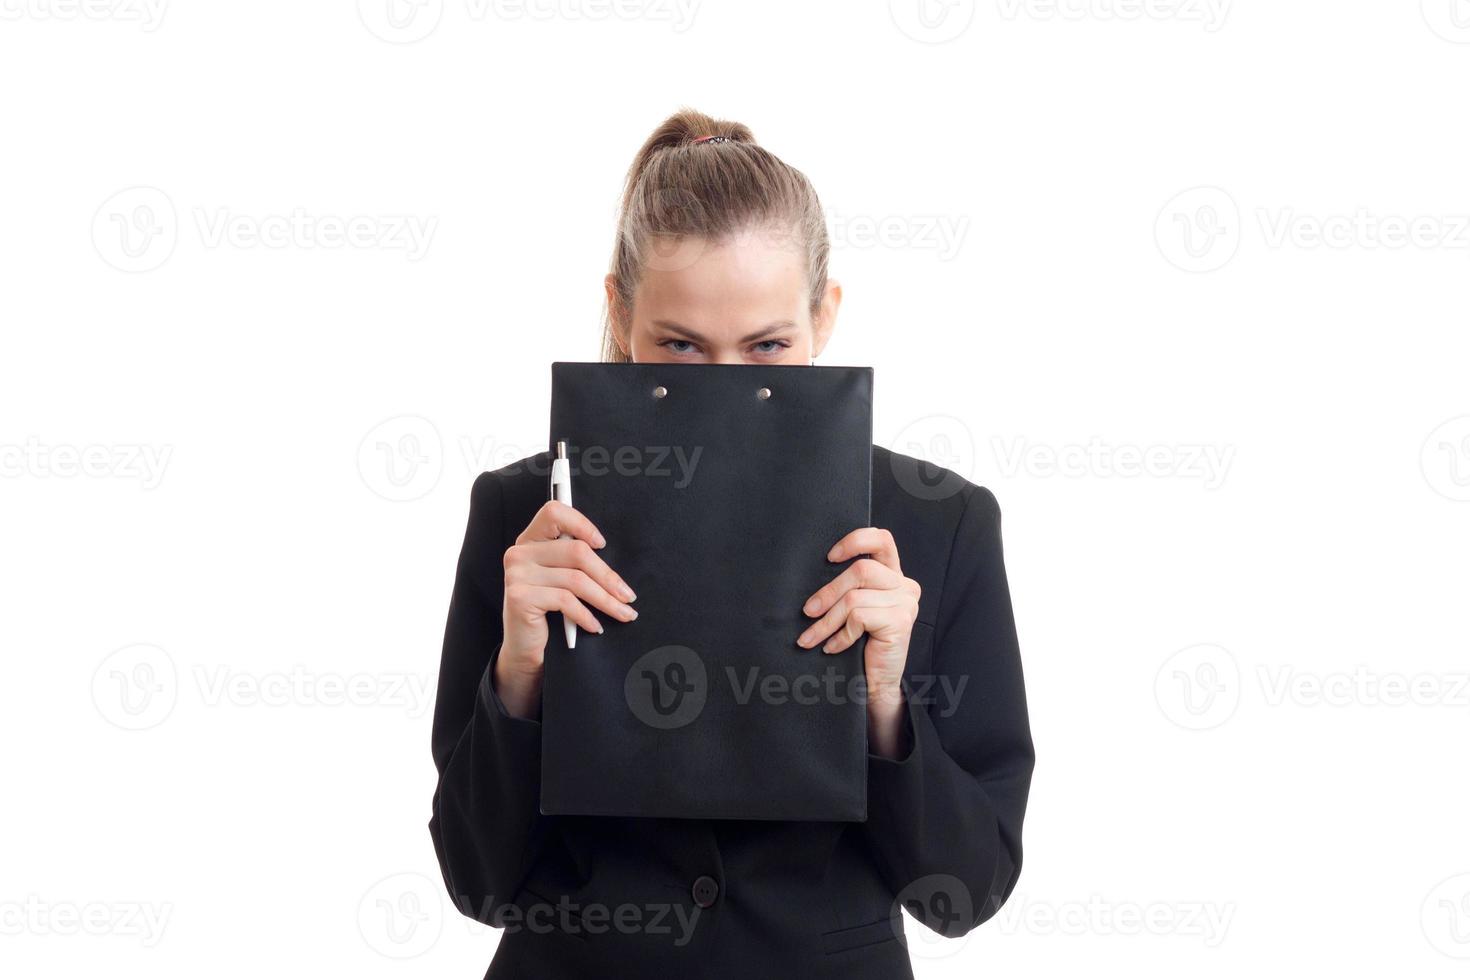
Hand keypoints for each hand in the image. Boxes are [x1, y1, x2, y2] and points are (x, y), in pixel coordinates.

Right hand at [494, 500, 637, 718]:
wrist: (526, 650)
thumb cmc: (550, 612)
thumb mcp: (561, 580)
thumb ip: (574, 560)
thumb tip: (612, 557)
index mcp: (531, 540)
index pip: (554, 512)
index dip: (581, 524)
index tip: (602, 544)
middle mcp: (520, 552)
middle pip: (576, 551)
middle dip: (608, 576)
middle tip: (628, 596)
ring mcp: (517, 574)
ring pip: (576, 579)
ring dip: (606, 600)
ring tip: (623, 614)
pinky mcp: (520, 596)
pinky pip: (565, 600)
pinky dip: (586, 615)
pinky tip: (596, 627)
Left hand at [797, 528, 921, 758]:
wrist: (876, 683)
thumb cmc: (860, 644)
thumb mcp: (854, 607)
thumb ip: (848, 585)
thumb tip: (809, 569)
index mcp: (894, 574)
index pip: (882, 539)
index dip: (855, 540)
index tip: (829, 557)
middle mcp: (905, 584)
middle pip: (860, 570)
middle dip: (827, 592)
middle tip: (807, 612)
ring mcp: (906, 602)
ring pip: (854, 598)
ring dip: (826, 621)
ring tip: (810, 638)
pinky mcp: (901, 621)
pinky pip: (858, 618)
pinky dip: (839, 635)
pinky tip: (832, 648)